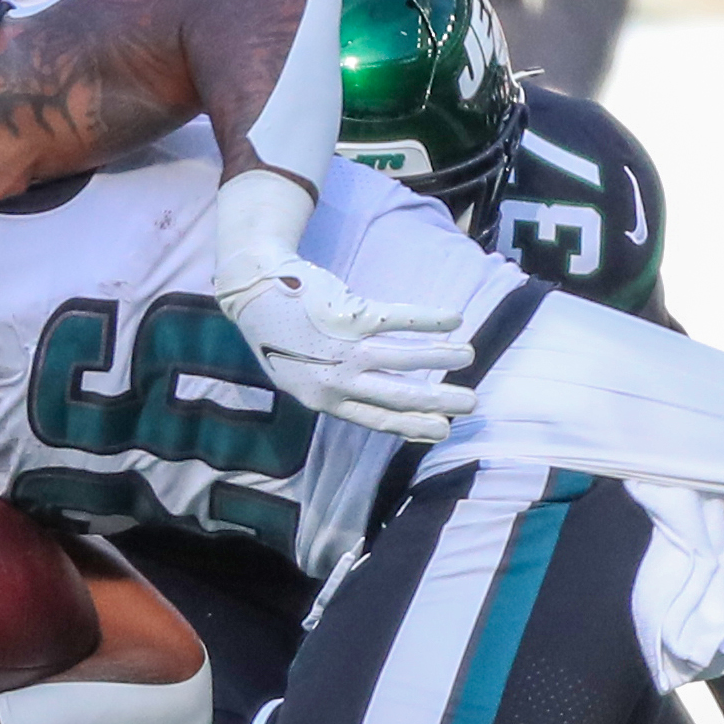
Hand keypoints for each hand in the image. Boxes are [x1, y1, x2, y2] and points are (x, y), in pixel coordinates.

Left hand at [213, 246, 476, 440]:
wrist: (254, 291)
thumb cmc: (279, 334)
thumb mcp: (299, 375)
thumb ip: (333, 390)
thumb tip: (373, 401)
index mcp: (323, 399)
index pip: (376, 420)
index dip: (411, 427)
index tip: (441, 432)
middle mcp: (335, 378)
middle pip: (397, 395)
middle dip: (437, 401)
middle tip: (469, 403)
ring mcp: (343, 347)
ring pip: (403, 358)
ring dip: (441, 358)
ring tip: (468, 356)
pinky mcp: (350, 313)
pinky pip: (399, 319)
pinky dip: (429, 321)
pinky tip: (454, 320)